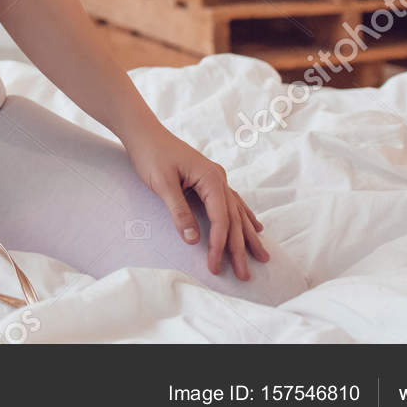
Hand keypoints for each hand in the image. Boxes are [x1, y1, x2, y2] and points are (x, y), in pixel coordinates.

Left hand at [123, 124, 268, 280]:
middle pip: (233, 218)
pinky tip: (254, 227)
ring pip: (237, 212)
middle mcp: (218, 178)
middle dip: (239, 248)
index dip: (218, 244)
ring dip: (247, 236)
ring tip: (262, 256)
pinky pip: (231, 203)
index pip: (220, 218)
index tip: (214, 265)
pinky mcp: (208, 179)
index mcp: (210, 178)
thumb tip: (192, 239)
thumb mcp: (162, 184)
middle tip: (244, 275)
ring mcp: (215, 178)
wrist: (144, 132)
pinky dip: (243, 217)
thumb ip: (178, 211)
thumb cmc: (151, 154)